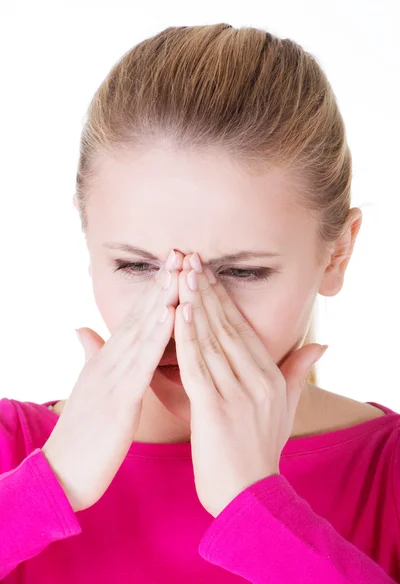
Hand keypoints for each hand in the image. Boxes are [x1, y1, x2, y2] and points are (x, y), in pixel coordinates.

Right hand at [42, 261, 177, 511]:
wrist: (62, 474)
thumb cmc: (83, 435)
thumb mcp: (90, 389)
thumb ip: (90, 356)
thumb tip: (83, 328)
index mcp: (108, 361)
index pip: (135, 319)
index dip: (154, 291)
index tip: (172, 265)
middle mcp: (109, 362)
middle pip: (140, 316)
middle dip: (161, 284)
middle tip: (180, 252)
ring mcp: (113, 378)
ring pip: (142, 331)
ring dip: (162, 300)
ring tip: (179, 271)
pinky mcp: (119, 399)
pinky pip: (142, 362)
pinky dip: (158, 336)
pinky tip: (173, 315)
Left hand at [174, 252, 326, 517]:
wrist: (250, 497)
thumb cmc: (262, 451)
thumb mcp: (286, 408)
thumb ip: (298, 373)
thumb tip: (321, 344)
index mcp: (269, 377)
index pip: (243, 328)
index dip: (224, 298)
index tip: (207, 272)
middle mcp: (256, 380)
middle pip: (227, 326)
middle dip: (207, 291)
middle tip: (190, 259)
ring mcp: (237, 394)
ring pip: (212, 340)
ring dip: (195, 305)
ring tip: (182, 275)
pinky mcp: (214, 410)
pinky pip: (197, 366)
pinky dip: (187, 338)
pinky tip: (178, 313)